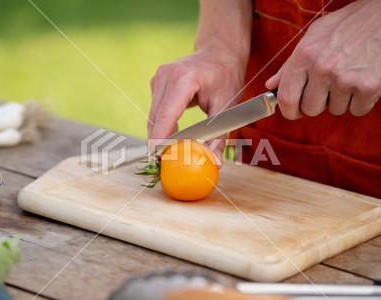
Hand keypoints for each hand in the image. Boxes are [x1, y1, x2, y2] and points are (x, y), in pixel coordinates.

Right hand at [147, 0, 252, 163]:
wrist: (219, 51)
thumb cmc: (227, 76)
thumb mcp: (228, 105)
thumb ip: (219, 134)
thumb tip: (214, 162)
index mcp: (184, 78)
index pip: (166, 115)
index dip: (160, 139)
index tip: (159, 159)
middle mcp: (166, 76)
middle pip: (155, 118)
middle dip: (157, 143)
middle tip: (162, 167)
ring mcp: (158, 78)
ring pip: (153, 116)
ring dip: (158, 136)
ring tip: (166, 157)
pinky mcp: (156, 83)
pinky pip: (156, 111)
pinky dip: (162, 126)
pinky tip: (171, 139)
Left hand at [266, 0, 380, 118]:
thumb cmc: (349, 25)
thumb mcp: (314, 37)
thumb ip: (290, 65)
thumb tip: (271, 86)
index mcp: (305, 55)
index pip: (286, 98)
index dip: (288, 111)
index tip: (294, 112)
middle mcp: (322, 68)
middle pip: (310, 109)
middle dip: (319, 102)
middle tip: (330, 85)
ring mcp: (346, 79)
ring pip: (335, 110)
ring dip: (342, 99)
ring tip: (351, 74)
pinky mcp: (369, 88)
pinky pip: (357, 111)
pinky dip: (362, 101)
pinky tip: (365, 79)